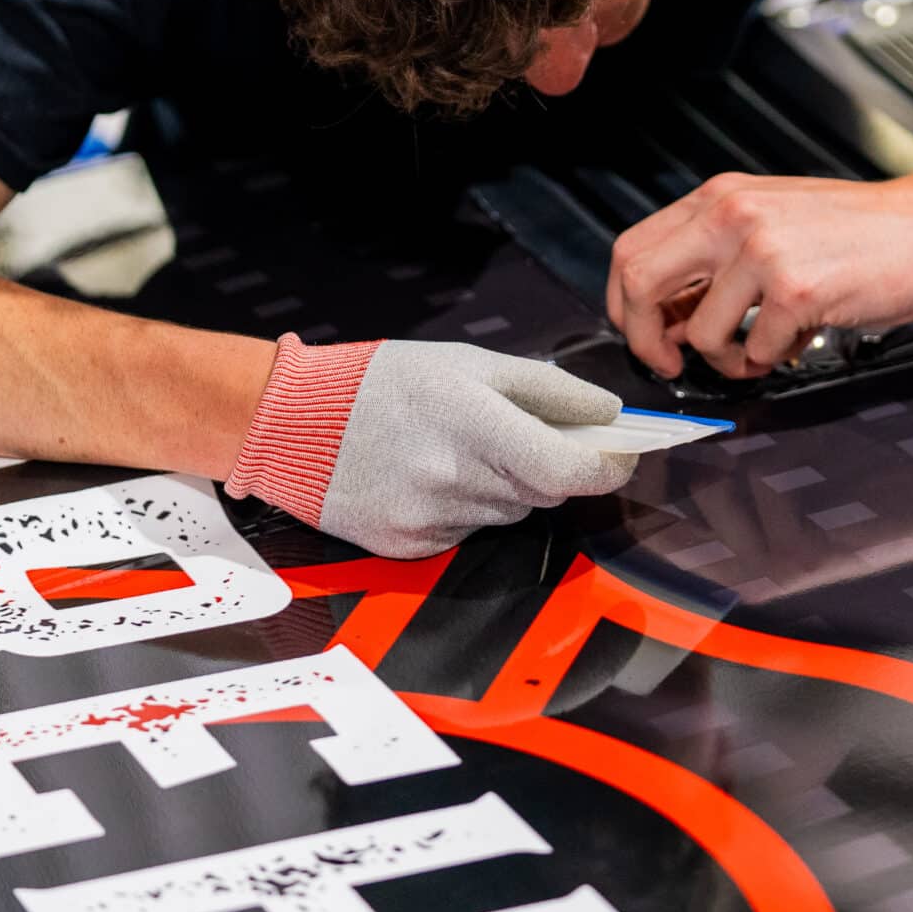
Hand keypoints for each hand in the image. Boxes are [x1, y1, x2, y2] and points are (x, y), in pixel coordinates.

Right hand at [225, 336, 635, 558]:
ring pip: (506, 514)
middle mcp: (455, 479)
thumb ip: (546, 389)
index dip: (608, 469)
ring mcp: (430, 520)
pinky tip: (426, 477)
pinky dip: (464, 509)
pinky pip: (466, 534)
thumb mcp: (468, 364)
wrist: (289, 423)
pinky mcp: (409, 548)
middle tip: (519, 436)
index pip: (570, 471)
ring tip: (457, 450)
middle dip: (547, 468)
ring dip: (502, 488)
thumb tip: (608, 413)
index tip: (623, 457)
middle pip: (543, 494)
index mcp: (475, 424)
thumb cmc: (384, 383)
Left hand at [607, 172, 912, 378]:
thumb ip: (716, 260)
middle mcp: (733, 214)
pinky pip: (756, 350)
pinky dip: (773, 360)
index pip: (632, 250)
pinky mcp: (798, 287)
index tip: (647, 332)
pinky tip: (798, 341)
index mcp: (720, 196)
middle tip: (672, 361)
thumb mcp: (774, 222)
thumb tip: (668, 318)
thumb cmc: (862, 230)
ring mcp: (764, 249)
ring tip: (757, 353)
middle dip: (646, 338)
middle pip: (640, 283)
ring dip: (725, 360)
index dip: (626, 305)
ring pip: (700, 331)